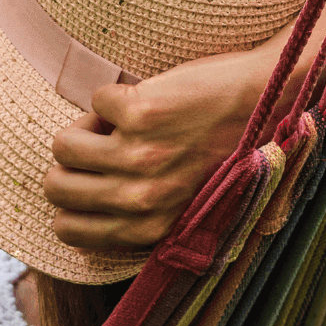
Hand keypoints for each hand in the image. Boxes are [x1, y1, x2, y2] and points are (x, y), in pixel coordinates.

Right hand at [44, 45, 273, 252]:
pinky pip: (96, 101)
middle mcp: (142, 199)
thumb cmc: (227, 155)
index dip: (71, 199)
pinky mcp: (142, 113)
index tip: (92, 179)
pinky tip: (148, 99)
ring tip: (122, 122)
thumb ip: (136, 221)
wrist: (270, 102)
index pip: (67, 230)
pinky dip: (116, 95)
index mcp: (149, 229)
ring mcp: (140, 156)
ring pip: (64, 145)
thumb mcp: (183, 207)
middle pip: (55, 186)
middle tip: (101, 146)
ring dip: (87, 126)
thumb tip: (74, 227)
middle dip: (70, 163)